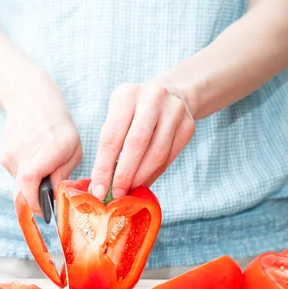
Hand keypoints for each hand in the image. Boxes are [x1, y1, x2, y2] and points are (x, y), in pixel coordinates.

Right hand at [0, 74, 82, 214]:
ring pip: (20, 184)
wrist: (30, 98)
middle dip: (33, 203)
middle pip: (21, 192)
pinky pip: (15, 174)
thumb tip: (55, 196)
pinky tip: (33, 159)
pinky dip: (25, 174)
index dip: (36, 204)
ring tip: (44, 166)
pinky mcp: (3, 155)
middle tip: (45, 204)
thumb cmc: (58, 124)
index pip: (31, 184)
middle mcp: (23, 154)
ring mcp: (10, 155)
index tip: (46, 213)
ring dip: (32, 184)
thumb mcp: (73, 148)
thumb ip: (63, 174)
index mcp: (46, 151)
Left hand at [89, 82, 194, 199]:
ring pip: (157, 153)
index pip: (112, 136)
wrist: (171, 95)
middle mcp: (152, 98)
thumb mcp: (118, 116)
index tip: (99, 190)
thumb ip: (109, 146)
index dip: (104, 166)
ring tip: (130, 189)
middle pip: (137, 143)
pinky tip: (144, 181)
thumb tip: (100, 184)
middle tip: (117, 194)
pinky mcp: (188, 125)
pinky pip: (170, 157)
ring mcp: (174, 111)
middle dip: (125, 174)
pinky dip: (155, 173)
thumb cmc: (135, 111)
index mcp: (127, 95)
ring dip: (141, 176)